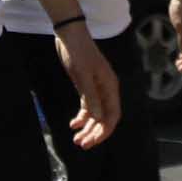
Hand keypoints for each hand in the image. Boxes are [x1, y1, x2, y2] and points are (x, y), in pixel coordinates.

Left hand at [57, 24, 118, 148]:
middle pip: (104, 118)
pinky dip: (81, 117)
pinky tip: (73, 124)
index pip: (112, 116)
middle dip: (94, 133)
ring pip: (95, 115)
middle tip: (81, 145)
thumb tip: (99, 118)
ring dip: (87, 128)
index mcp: (110, 87)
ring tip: (76, 139)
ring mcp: (96, 89)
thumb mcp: (83, 75)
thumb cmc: (78, 53)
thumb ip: (91, 97)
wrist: (69, 35)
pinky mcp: (86, 87)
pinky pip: (87, 107)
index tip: (92, 142)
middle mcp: (106, 90)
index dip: (104, 131)